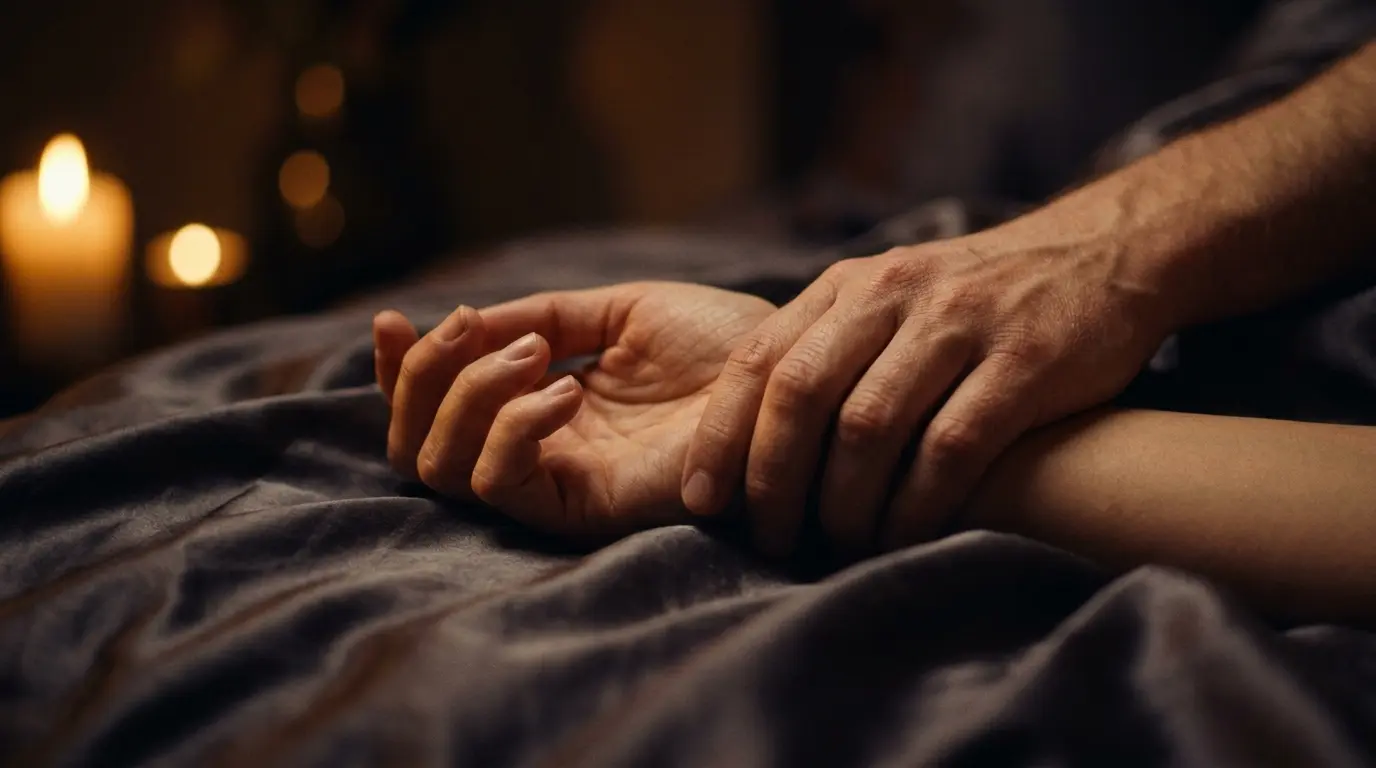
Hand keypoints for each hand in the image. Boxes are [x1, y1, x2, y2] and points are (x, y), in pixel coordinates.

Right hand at [373, 282, 774, 540]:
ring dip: (467, 395)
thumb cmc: (724, 346)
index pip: (437, 409)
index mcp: (540, 406)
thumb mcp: (617, 312)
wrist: (793, 371)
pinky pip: (504, 486)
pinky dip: (511, 429)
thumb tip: (461, 325)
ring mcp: (559, 483)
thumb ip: (538, 318)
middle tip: (466, 329)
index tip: (390, 320)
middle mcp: (538, 452)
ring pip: (446, 470)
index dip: (398, 370)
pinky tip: (565, 390)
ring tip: (536, 355)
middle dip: (420, 380)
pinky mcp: (587, 510)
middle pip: (418, 447)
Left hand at [680, 226, 1173, 556]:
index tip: (702, 499)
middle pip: (801, 395)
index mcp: (850, 284)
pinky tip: (903, 537)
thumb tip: (752, 434)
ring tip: (838, 544)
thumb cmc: (978, 297)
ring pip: (869, 427)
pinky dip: (917, 505)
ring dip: (844, 502)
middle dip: (773, 479)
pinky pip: (951, 448)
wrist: (1104, 253)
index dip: (721, 435)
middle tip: (769, 537)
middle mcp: (894, 295)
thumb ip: (827, 345)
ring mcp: (960, 325)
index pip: (757, 359)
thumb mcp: (892, 294)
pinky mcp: (1025, 362)